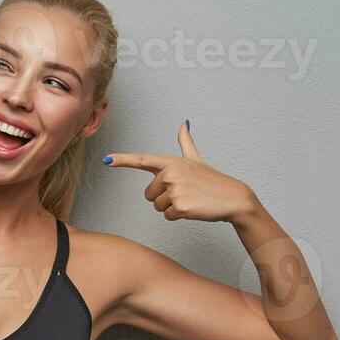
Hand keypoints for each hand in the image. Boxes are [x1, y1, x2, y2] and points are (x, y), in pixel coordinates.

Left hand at [103, 121, 260, 221]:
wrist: (232, 197)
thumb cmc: (212, 180)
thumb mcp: (196, 160)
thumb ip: (186, 143)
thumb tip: (184, 123)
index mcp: (171, 162)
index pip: (142, 160)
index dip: (122, 160)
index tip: (107, 160)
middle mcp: (170, 173)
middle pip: (149, 195)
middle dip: (164, 198)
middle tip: (184, 193)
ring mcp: (175, 189)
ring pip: (158, 207)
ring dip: (172, 207)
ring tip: (190, 199)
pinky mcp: (180, 206)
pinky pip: (168, 216)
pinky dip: (179, 216)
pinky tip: (193, 208)